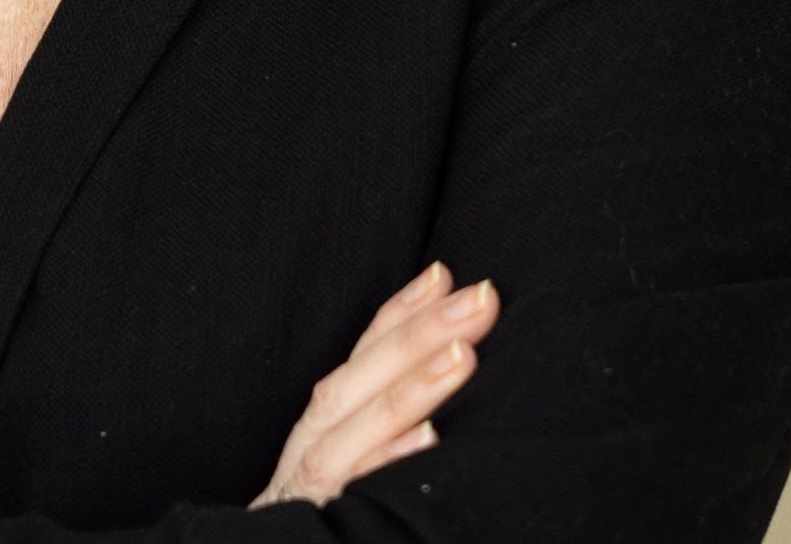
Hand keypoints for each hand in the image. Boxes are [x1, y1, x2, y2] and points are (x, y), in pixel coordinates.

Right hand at [248, 261, 500, 509]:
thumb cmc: (318, 522)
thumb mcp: (344, 464)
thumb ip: (375, 423)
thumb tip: (442, 383)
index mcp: (320, 428)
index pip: (360, 358)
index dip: (399, 312)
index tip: (443, 272)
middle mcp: (310, 448)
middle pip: (359, 380)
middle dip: (420, 333)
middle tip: (482, 298)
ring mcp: (309, 490)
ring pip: (353, 429)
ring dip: (411, 388)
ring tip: (464, 355)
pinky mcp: (316, 527)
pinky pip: (351, 494)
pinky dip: (387, 462)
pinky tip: (428, 439)